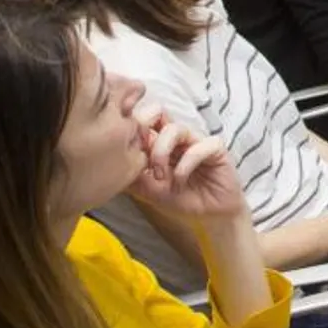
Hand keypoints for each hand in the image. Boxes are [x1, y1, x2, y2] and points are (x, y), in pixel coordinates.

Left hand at [127, 111, 247, 222]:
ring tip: (159, 176)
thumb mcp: (148, 190)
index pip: (142, 121)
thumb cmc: (181, 199)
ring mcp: (196, 140)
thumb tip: (113, 163)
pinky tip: (180, 182)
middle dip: (143, 126)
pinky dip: (185, 165)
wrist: (209, 215)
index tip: (120, 151)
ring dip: (161, 152)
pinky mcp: (215, 148)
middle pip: (157, 112)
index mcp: (159, 142)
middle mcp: (177, 138)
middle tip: (137, 151)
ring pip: (174, 129)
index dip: (129, 129)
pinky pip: (198, 147)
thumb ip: (133, 175)